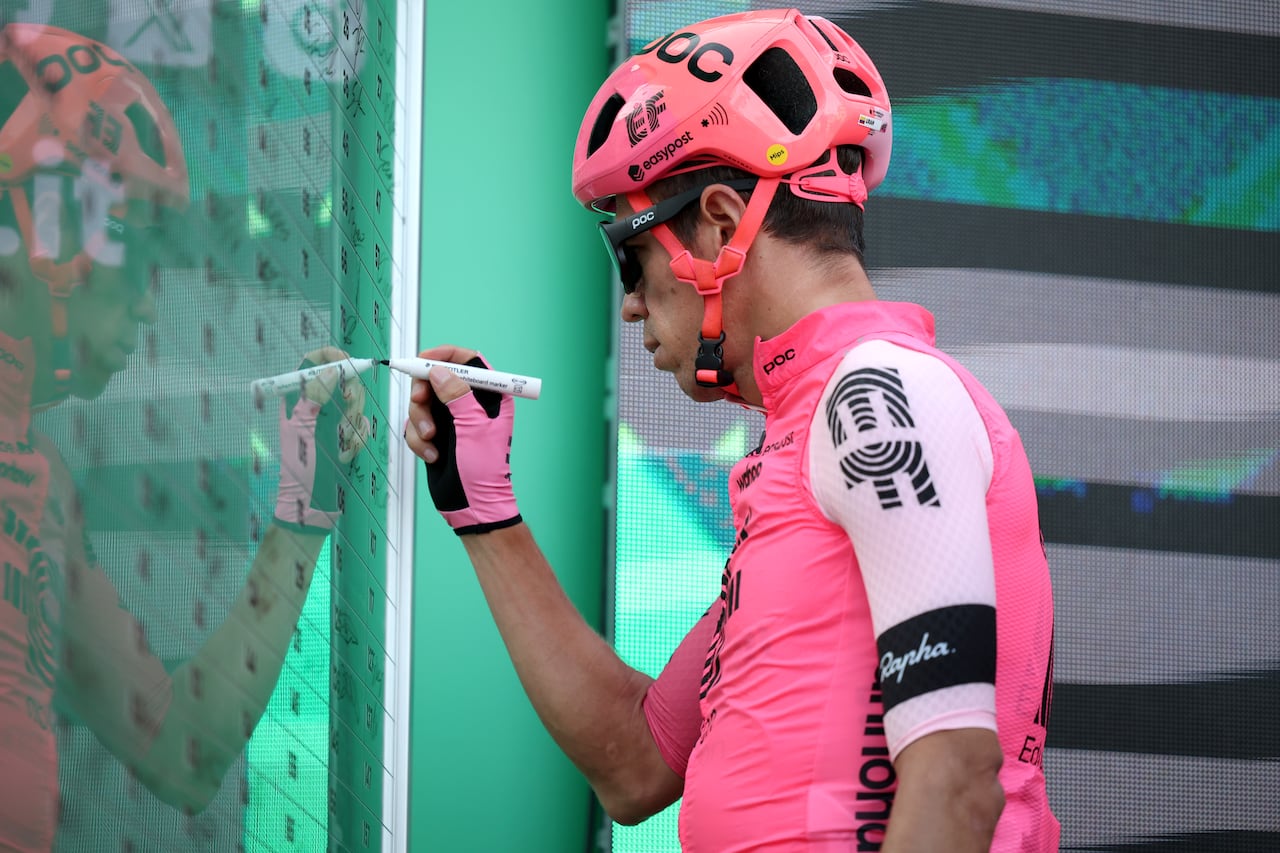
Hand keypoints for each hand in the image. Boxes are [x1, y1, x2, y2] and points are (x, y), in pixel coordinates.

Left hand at [273, 346, 370, 531]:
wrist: (311, 505)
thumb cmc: (302, 468)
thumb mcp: (306, 429)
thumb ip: (318, 397)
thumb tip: (332, 371)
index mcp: (298, 400)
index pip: (313, 363)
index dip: (332, 358)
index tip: (349, 364)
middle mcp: (314, 407)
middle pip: (342, 381)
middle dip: (348, 401)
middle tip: (342, 420)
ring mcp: (330, 423)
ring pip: (354, 406)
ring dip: (351, 427)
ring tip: (339, 446)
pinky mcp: (344, 437)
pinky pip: (361, 427)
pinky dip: (356, 440)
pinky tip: (345, 454)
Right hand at [403, 345, 520, 534]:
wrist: (473, 506)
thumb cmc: (484, 469)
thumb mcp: (473, 427)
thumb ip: (457, 395)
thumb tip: (438, 370)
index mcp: (489, 396)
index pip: (468, 360)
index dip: (445, 355)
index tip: (424, 361)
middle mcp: (469, 404)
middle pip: (436, 378)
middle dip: (424, 393)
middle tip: (420, 402)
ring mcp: (451, 420)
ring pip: (422, 403)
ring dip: (420, 421)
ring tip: (432, 440)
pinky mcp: (436, 435)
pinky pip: (415, 425)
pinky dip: (419, 440)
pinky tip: (432, 455)